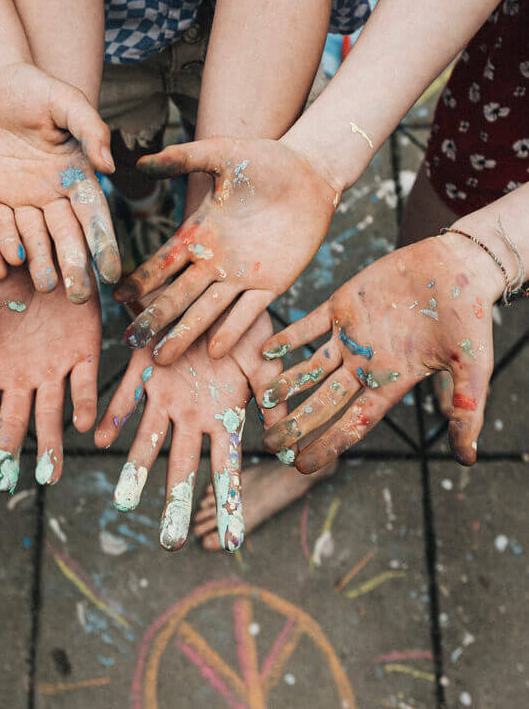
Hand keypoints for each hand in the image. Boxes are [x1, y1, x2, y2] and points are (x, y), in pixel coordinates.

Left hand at [0, 62, 120, 294]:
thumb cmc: (34, 87)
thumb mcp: (66, 100)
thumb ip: (90, 128)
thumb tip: (109, 165)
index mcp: (78, 176)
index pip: (94, 217)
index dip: (103, 245)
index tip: (111, 273)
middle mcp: (53, 195)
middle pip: (66, 237)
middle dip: (73, 266)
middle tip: (78, 295)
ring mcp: (23, 200)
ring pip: (34, 239)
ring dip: (40, 263)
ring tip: (44, 285)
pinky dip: (2, 245)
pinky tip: (6, 264)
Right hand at [0, 263, 100, 490]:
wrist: (49, 253)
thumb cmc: (4, 277)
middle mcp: (22, 375)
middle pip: (13, 420)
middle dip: (8, 452)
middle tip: (4, 484)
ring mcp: (53, 367)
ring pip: (50, 412)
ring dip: (50, 442)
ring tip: (50, 476)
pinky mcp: (84, 352)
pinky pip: (83, 382)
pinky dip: (82, 402)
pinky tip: (81, 424)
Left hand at [94, 314, 287, 551]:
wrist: (214, 292)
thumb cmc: (246, 328)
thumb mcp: (267, 365)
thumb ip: (275, 402)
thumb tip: (296, 449)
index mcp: (222, 416)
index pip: (226, 467)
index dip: (229, 502)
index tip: (232, 544)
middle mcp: (191, 413)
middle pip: (183, 465)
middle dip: (176, 503)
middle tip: (170, 544)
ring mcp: (164, 394)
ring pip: (148, 439)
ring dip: (136, 468)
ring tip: (123, 501)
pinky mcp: (142, 368)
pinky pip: (125, 396)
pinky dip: (113, 415)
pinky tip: (99, 437)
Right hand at [114, 137, 336, 361]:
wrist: (310, 172)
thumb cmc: (265, 159)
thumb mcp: (221, 154)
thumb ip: (183, 158)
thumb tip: (140, 163)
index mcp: (199, 233)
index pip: (163, 264)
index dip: (141, 282)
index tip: (118, 299)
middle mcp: (215, 260)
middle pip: (178, 296)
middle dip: (155, 318)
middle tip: (132, 342)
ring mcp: (243, 275)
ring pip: (208, 310)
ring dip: (185, 333)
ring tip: (162, 357)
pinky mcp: (273, 283)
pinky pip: (250, 311)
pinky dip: (233, 330)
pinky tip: (215, 350)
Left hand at [258, 234, 501, 469]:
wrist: (457, 266)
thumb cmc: (469, 317)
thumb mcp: (472, 367)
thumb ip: (466, 409)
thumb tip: (468, 460)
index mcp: (392, 382)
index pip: (354, 422)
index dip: (328, 444)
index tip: (303, 467)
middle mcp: (366, 363)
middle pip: (324, 401)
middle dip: (297, 424)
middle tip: (269, 445)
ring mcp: (351, 335)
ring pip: (311, 367)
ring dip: (287, 382)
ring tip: (260, 400)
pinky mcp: (342, 305)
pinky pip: (308, 325)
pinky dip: (288, 337)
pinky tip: (266, 349)